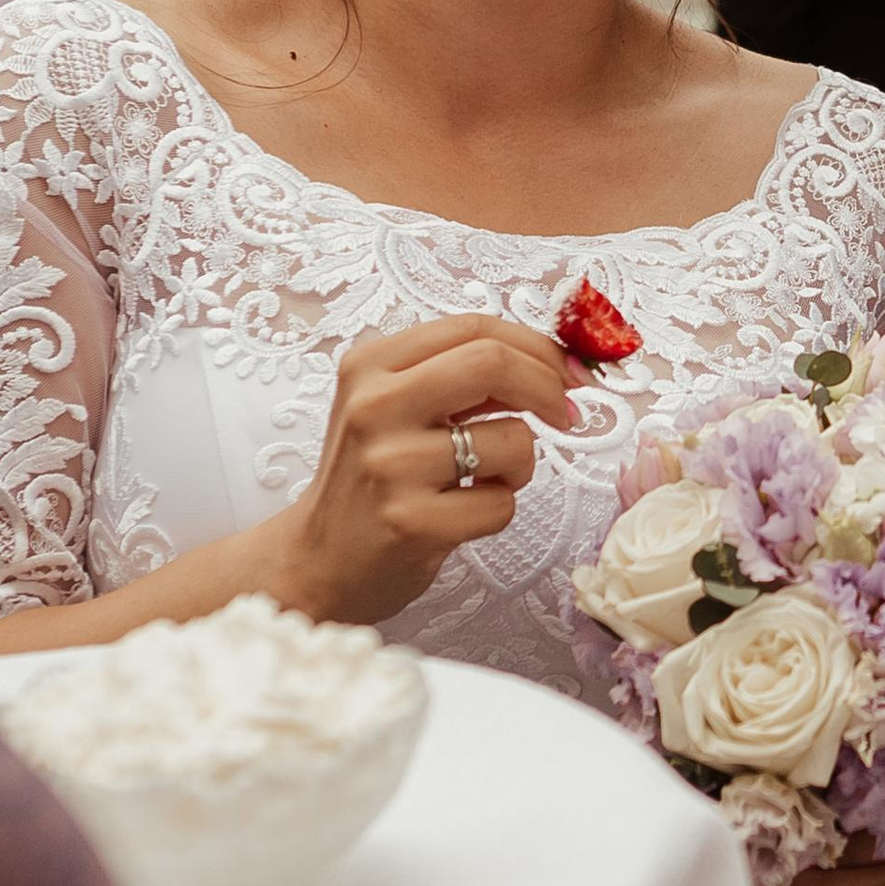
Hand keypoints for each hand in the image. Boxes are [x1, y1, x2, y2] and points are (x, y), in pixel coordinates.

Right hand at [274, 313, 579, 622]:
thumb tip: (558, 363)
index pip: (473, 327)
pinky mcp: (410, 522)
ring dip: (521, 464)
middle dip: (548, 385)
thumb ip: (461, 377)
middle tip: (564, 413)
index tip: (569, 371)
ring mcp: (390, 465)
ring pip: (512, 440)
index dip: (537, 345)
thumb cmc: (371, 478)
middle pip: (492, 362)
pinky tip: (460, 515)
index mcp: (371, 364)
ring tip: (485, 478)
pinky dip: (499, 508)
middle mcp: (374, 406)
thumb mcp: (396, 407)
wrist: (315, 558)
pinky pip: (502, 504)